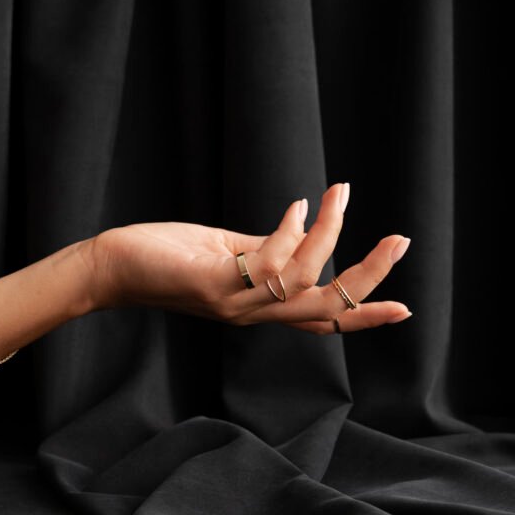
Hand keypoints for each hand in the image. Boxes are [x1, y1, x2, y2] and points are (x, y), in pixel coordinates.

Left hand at [83, 182, 411, 333]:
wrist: (112, 266)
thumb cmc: (165, 256)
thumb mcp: (225, 253)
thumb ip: (264, 249)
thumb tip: (302, 230)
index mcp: (258, 307)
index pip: (320, 319)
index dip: (361, 315)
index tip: (402, 307)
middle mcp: (252, 314)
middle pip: (326, 309)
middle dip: (368, 278)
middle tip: (400, 241)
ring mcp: (234, 304)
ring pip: (303, 280)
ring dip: (328, 233)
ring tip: (337, 195)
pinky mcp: (215, 286)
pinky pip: (268, 262)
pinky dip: (290, 231)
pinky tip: (296, 206)